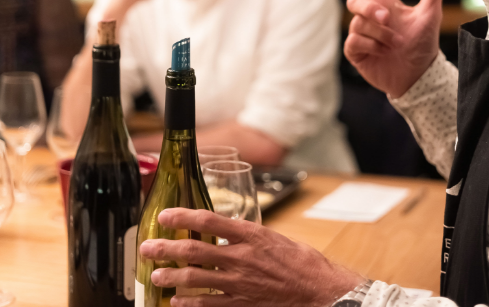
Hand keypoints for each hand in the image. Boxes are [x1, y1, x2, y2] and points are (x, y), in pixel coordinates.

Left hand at [140, 208, 363, 306]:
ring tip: (154, 275)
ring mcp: (238, 283)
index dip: (184, 216)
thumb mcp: (273, 237)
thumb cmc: (300, 261)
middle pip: (195, 249)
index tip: (165, 215)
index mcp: (250, 234)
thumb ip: (247, 235)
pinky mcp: (240, 303)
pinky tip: (175, 303)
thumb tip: (227, 231)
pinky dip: (188, 304)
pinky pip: (208, 305)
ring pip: (195, 278)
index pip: (209, 220)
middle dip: (166, 247)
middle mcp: (240, 257)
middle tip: (146, 246)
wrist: (317, 289)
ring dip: (171, 276)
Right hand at [323, 0, 453, 97]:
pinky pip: (354, 41)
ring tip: (397, 44)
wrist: (419, 75)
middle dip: (369, 9)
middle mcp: (368, 15)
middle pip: (354, 0)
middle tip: (388, 20)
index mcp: (382, 1)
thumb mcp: (430, 15)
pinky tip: (383, 52)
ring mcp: (360, 33)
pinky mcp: (355, 51)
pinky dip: (372, 46)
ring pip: (359, 24)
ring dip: (380, 34)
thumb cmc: (422, 43)